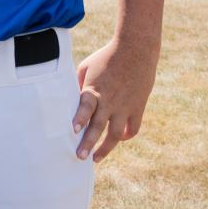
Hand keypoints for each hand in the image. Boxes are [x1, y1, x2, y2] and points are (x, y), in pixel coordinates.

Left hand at [72, 37, 158, 161]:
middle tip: (79, 157)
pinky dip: (126, 136)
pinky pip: (133, 128)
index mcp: (95, 90)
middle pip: (99, 127)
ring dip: (106, 148)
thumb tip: (69, 98)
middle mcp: (110, 101)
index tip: (72, 130)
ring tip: (96, 158)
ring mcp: (126, 106)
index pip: (86, 107)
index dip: (79, 118)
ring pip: (117, 134)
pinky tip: (119, 140)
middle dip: (89, 143)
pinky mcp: (138, 107)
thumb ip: (78, 84)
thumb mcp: (86, 67)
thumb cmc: (106, 57)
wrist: (136, 50)